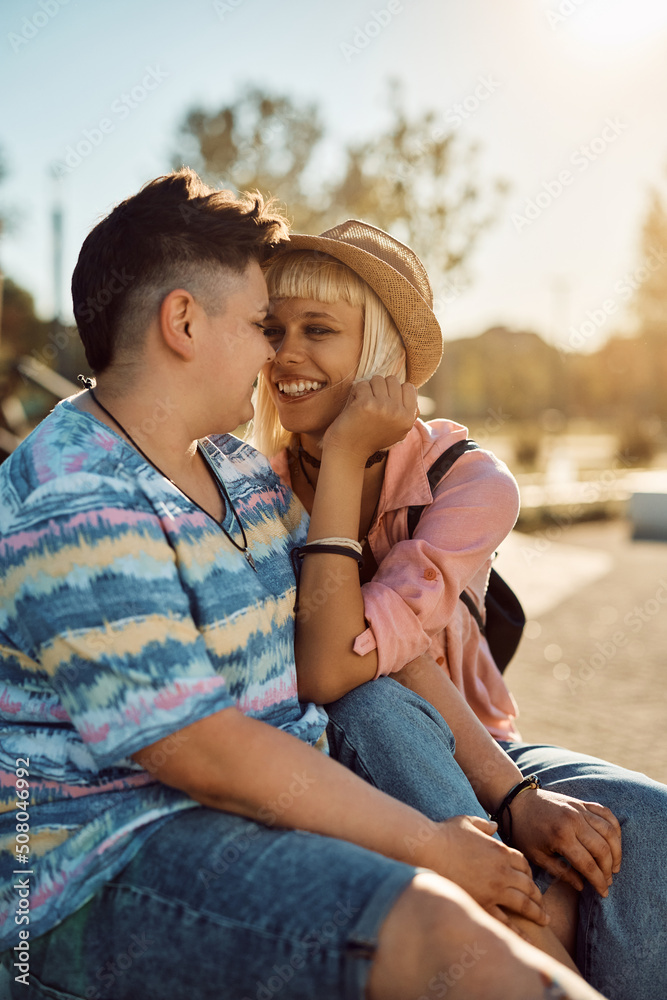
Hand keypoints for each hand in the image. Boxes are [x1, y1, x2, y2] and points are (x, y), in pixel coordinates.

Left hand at [322, 375, 417, 464]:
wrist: (348, 452)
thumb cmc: (370, 438)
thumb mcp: (397, 430)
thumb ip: (408, 412)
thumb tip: (413, 389)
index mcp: (408, 418)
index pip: (409, 387)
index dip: (395, 391)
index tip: (384, 402)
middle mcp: (398, 412)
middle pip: (393, 380)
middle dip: (380, 388)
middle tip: (372, 404)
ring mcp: (383, 407)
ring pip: (377, 379)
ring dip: (368, 388)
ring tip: (363, 405)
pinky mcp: (366, 404)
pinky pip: (362, 384)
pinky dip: (355, 392)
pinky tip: (354, 406)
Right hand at [419, 814, 548, 926]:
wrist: (429, 849)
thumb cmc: (446, 833)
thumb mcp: (468, 821)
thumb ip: (485, 825)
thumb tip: (495, 827)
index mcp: (501, 851)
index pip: (524, 863)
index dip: (528, 871)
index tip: (529, 879)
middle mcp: (502, 871)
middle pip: (528, 884)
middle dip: (537, 894)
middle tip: (542, 902)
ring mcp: (494, 889)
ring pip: (523, 903)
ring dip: (536, 911)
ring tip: (544, 918)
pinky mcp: (482, 903)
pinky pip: (505, 920)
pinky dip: (518, 930)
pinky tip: (526, 939)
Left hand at [509, 787, 621, 895]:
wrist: (517, 801)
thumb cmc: (524, 832)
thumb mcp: (536, 856)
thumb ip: (561, 872)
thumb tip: (582, 886)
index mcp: (561, 836)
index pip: (588, 864)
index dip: (599, 881)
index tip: (604, 893)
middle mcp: (574, 821)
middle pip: (602, 849)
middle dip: (608, 869)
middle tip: (608, 882)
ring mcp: (579, 809)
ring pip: (609, 831)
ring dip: (616, 851)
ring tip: (615, 866)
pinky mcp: (582, 802)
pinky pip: (606, 813)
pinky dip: (614, 827)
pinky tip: (614, 842)